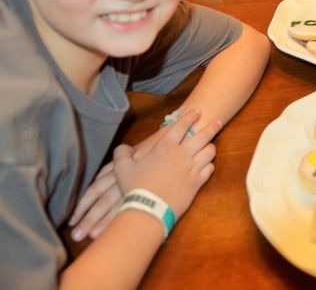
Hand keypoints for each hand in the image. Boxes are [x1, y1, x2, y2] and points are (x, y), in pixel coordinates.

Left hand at [67, 112, 190, 241]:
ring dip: (101, 222)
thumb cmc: (158, 147)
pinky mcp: (151, 190)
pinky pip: (134, 205)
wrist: (180, 140)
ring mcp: (138, 185)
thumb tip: (109, 169)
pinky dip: (122, 217)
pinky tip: (115, 228)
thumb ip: (124, 160)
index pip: (94, 190)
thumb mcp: (138, 152)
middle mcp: (124, 178)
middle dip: (87, 219)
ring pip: (114, 205)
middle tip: (75, 236)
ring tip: (90, 237)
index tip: (72, 220)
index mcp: (118, 169)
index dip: (82, 205)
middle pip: (100, 201)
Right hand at [113, 109, 221, 216]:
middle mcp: (182, 154)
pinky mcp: (197, 183)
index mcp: (165, 147)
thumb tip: (123, 148)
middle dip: (212, 126)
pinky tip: (207, 166)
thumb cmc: (135, 187)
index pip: (182, 125)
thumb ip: (122, 154)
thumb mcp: (122, 168)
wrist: (149, 209)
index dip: (190, 116)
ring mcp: (192, 168)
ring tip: (210, 145)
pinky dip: (209, 166)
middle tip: (217, 122)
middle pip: (203, 135)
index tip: (197, 111)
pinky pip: (209, 169)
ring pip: (209, 151)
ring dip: (210, 147)